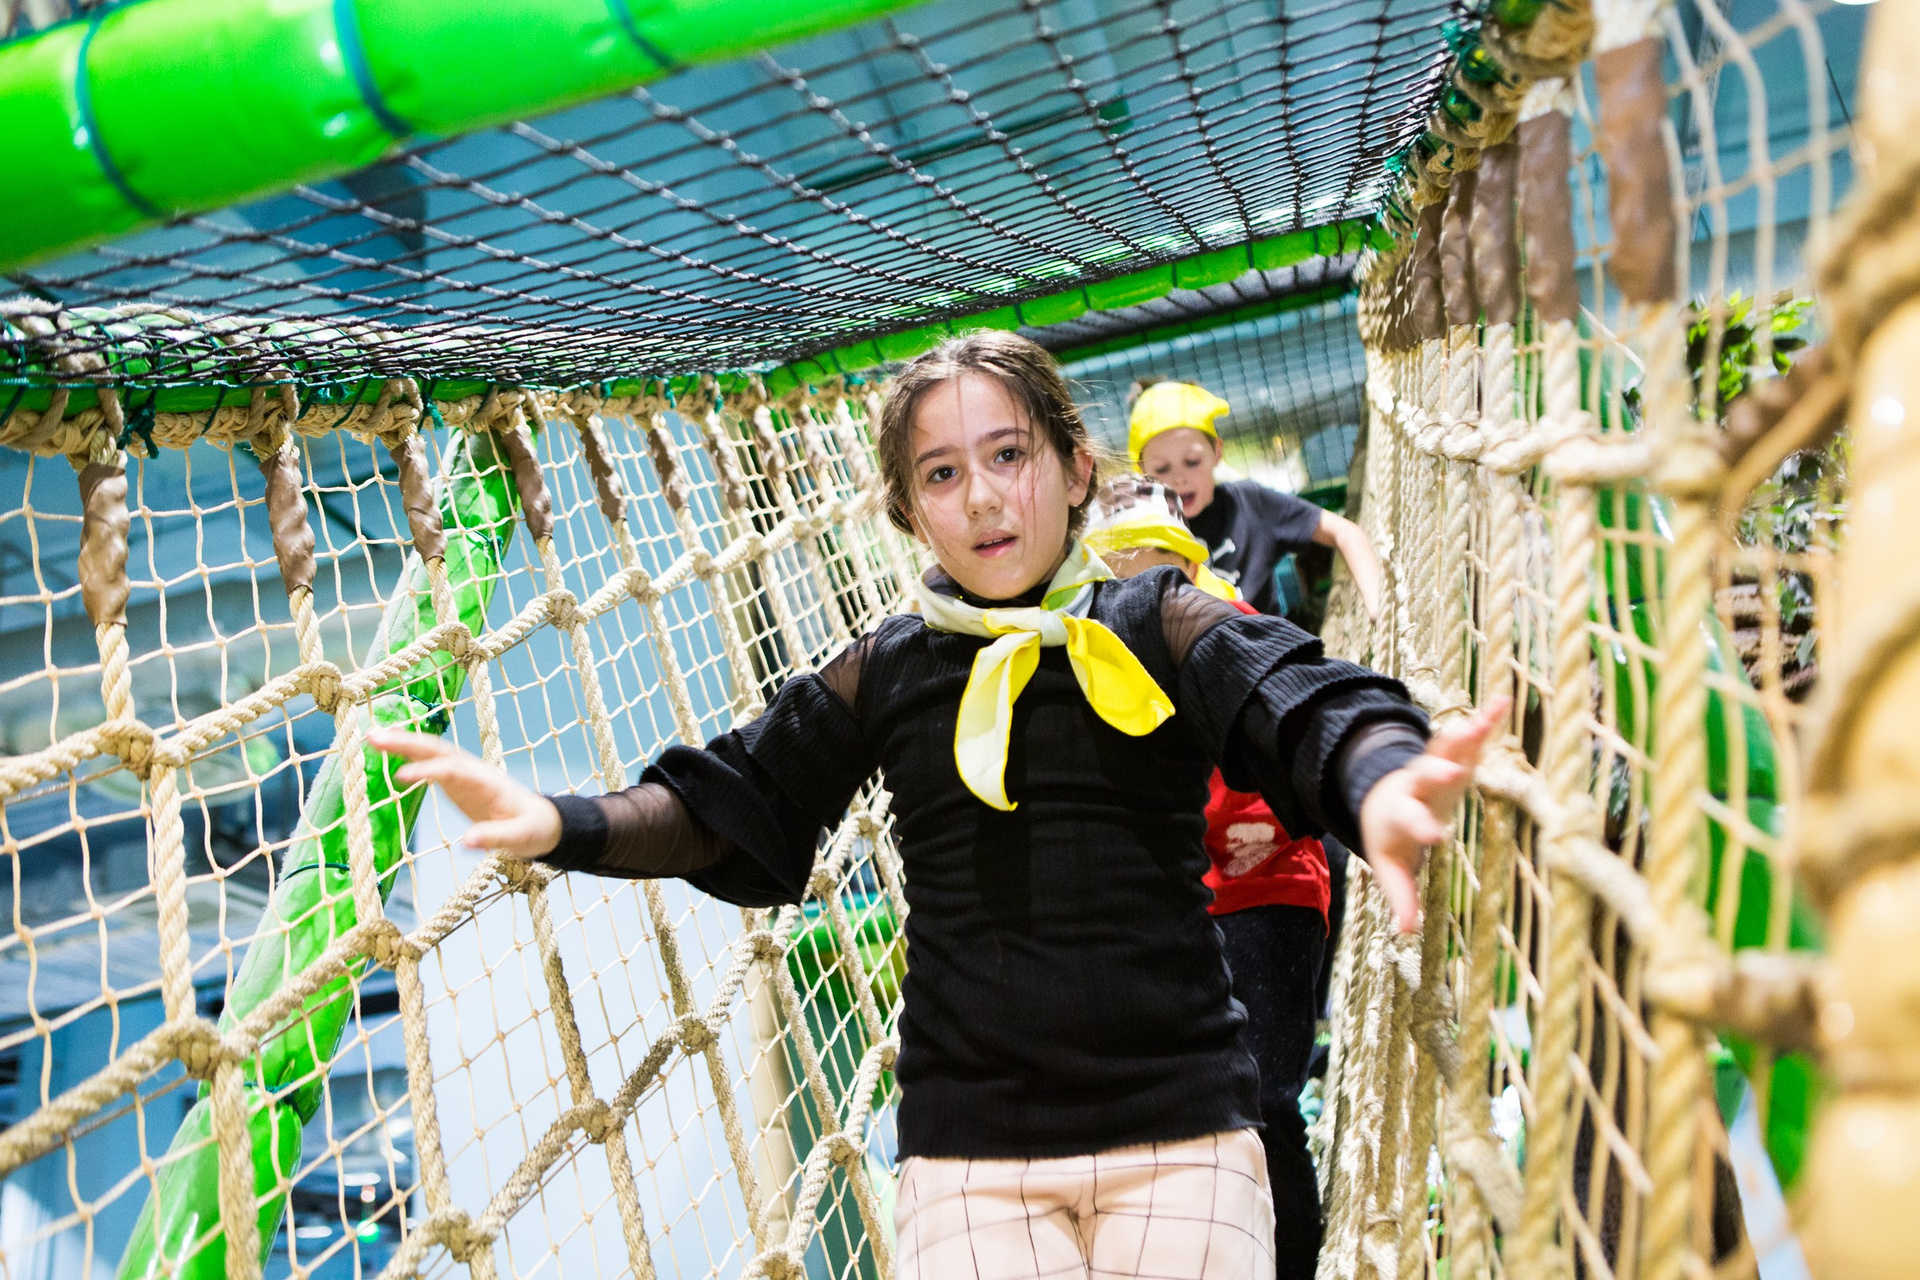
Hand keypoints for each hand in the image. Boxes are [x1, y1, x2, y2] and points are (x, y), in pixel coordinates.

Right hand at [368, 730, 561, 859]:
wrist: (542, 821)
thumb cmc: (532, 829)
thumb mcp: (519, 838)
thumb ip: (495, 838)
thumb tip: (467, 842)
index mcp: (488, 782)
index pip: (453, 770)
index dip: (428, 771)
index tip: (401, 776)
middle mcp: (474, 771)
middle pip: (438, 750)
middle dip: (408, 743)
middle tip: (374, 738)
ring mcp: (465, 773)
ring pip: (432, 751)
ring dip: (404, 743)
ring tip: (372, 737)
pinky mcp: (457, 780)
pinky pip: (430, 762)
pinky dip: (409, 754)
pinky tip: (387, 749)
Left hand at [1357, 697, 1508, 932]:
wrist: (1381, 795)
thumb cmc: (1391, 836)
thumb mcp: (1390, 867)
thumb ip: (1400, 897)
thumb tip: (1407, 933)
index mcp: (1403, 813)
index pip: (1411, 821)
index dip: (1422, 828)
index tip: (1437, 836)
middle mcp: (1418, 784)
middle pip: (1426, 776)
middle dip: (1438, 773)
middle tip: (1452, 771)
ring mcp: (1435, 765)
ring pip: (1447, 747)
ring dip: (1464, 734)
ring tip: (1484, 719)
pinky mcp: (1452, 754)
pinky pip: (1469, 735)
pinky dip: (1485, 720)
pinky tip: (1503, 701)